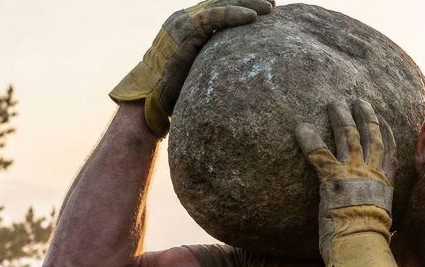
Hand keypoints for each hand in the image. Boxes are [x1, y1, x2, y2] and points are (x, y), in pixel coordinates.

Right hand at [109, 0, 274, 137]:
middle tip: (273, 3)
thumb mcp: (198, 68)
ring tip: (270, 7)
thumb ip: (213, 57)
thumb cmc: (174, 90)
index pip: (218, 8)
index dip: (241, 5)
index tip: (265, 8)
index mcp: (189, 25)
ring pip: (220, 5)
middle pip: (221, 2)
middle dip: (248, 0)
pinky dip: (233, 15)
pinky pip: (213, 18)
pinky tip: (252, 17)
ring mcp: (183, 23)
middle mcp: (185, 19)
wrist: (150, 98)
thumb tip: (239, 66)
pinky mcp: (184, 32)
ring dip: (247, 4)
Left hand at [295, 99, 400, 266]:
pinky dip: (309, 139)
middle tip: (359, 101)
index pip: (390, 153)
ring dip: (341, 116)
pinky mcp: (333, 177)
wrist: (363, 246)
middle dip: (366, 116)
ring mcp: (353, 172)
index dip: (388, 135)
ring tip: (334, 103)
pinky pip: (318, 152)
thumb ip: (383, 222)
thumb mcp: (385, 228)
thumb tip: (386, 235)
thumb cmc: (371, 245)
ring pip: (348, 135)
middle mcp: (372, 173)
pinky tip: (301, 127)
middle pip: (371, 136)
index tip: (384, 122)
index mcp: (386, 185)